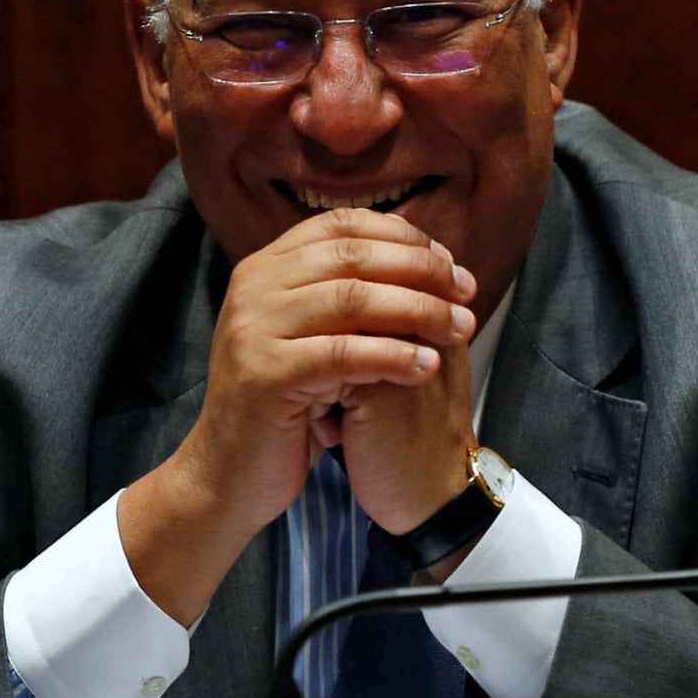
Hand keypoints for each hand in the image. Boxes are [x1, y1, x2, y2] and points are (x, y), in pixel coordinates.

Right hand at [119, 208, 476, 624]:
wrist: (230, 472)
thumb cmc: (288, 401)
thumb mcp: (316, 333)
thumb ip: (352, 291)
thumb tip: (427, 252)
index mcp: (266, 266)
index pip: (343, 225)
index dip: (404, 237)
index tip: (450, 263)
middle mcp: (254, 287)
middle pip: (354, 256)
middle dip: (422, 271)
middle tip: (467, 293)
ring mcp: (253, 328)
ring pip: (352, 299)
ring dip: (419, 310)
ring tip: (460, 328)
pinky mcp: (263, 374)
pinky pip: (343, 353)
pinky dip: (393, 356)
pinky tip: (427, 366)